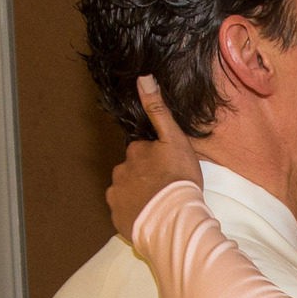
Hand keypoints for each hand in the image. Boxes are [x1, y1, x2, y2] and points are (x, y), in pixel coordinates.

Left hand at [107, 76, 202, 240]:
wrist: (175, 220)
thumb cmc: (179, 179)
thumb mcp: (174, 139)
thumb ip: (158, 110)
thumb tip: (143, 78)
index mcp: (134, 151)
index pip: (141, 153)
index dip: (155, 161)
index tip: (168, 170)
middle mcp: (120, 171)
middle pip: (131, 172)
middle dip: (144, 178)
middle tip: (164, 190)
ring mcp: (117, 195)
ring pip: (126, 192)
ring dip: (138, 196)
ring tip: (158, 206)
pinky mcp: (117, 217)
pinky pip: (124, 212)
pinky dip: (133, 213)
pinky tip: (149, 217)